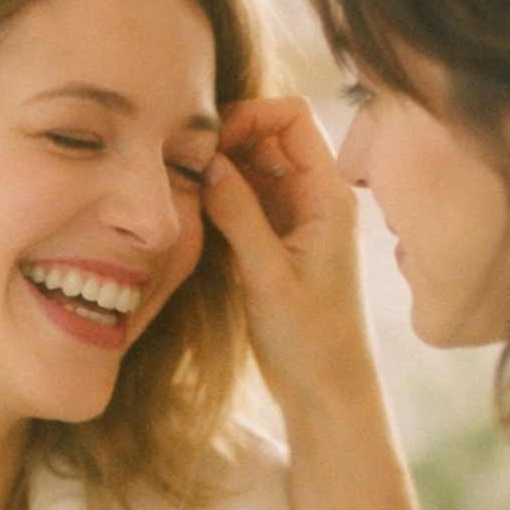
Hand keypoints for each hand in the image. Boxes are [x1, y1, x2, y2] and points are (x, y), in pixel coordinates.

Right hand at [203, 97, 371, 417]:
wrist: (326, 394)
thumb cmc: (311, 341)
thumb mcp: (269, 276)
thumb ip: (239, 213)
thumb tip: (207, 160)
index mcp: (328, 194)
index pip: (292, 116)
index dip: (249, 115)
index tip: (208, 142)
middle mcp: (314, 198)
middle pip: (268, 134)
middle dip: (226, 138)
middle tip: (183, 162)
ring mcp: (294, 219)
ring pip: (251, 167)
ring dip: (218, 169)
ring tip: (180, 185)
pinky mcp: (275, 243)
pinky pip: (244, 200)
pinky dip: (218, 197)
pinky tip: (191, 210)